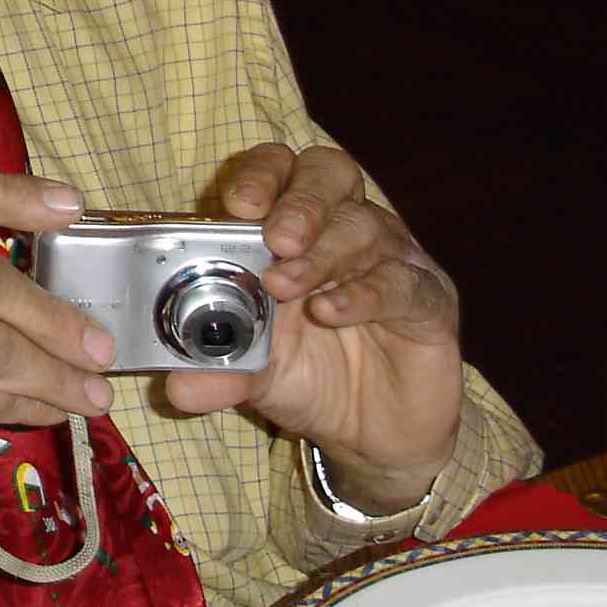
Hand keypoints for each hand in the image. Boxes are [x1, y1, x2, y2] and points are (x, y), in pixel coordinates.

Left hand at [162, 143, 461, 513]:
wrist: (374, 436)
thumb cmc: (312, 379)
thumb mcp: (256, 377)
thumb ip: (220, 373)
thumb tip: (176, 387)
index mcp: (295, 229)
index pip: (280, 170)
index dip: (261, 174)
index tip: (237, 202)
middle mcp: (344, 229)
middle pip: (330, 175)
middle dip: (300, 202)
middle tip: (276, 238)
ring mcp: (392, 259)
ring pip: (365, 226)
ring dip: (323, 254)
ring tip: (286, 286)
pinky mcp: (430, 299)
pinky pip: (402, 282)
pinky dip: (364, 295)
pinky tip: (332, 312)